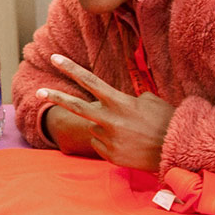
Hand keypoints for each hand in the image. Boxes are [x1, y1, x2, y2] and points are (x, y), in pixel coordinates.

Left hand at [37, 54, 172, 172]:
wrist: (176, 151)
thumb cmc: (167, 122)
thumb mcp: (150, 102)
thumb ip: (129, 99)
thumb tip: (118, 104)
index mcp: (119, 102)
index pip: (89, 80)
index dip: (70, 68)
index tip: (55, 58)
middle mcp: (109, 120)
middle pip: (76, 106)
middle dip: (55, 97)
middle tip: (38, 92)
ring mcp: (107, 139)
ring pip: (95, 127)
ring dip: (106, 127)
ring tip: (130, 132)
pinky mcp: (109, 155)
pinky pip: (101, 144)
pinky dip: (110, 142)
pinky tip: (128, 144)